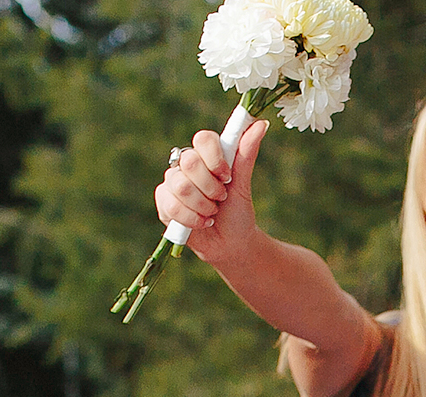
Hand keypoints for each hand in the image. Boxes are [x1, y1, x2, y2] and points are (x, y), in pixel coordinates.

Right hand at [155, 118, 268, 262]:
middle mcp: (186, 165)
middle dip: (211, 187)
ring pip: (181, 186)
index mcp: (206, 155)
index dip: (215, 158)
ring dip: (203, 205)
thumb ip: (246, 153)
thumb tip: (261, 124)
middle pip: (190, 162)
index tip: (227, 176)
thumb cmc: (237, 212)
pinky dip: (192, 218)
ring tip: (212, 213)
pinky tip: (202, 223)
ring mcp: (172, 183)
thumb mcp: (243, 183)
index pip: (203, 139)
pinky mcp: (164, 203)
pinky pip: (172, 205)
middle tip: (221, 199)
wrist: (231, 244)